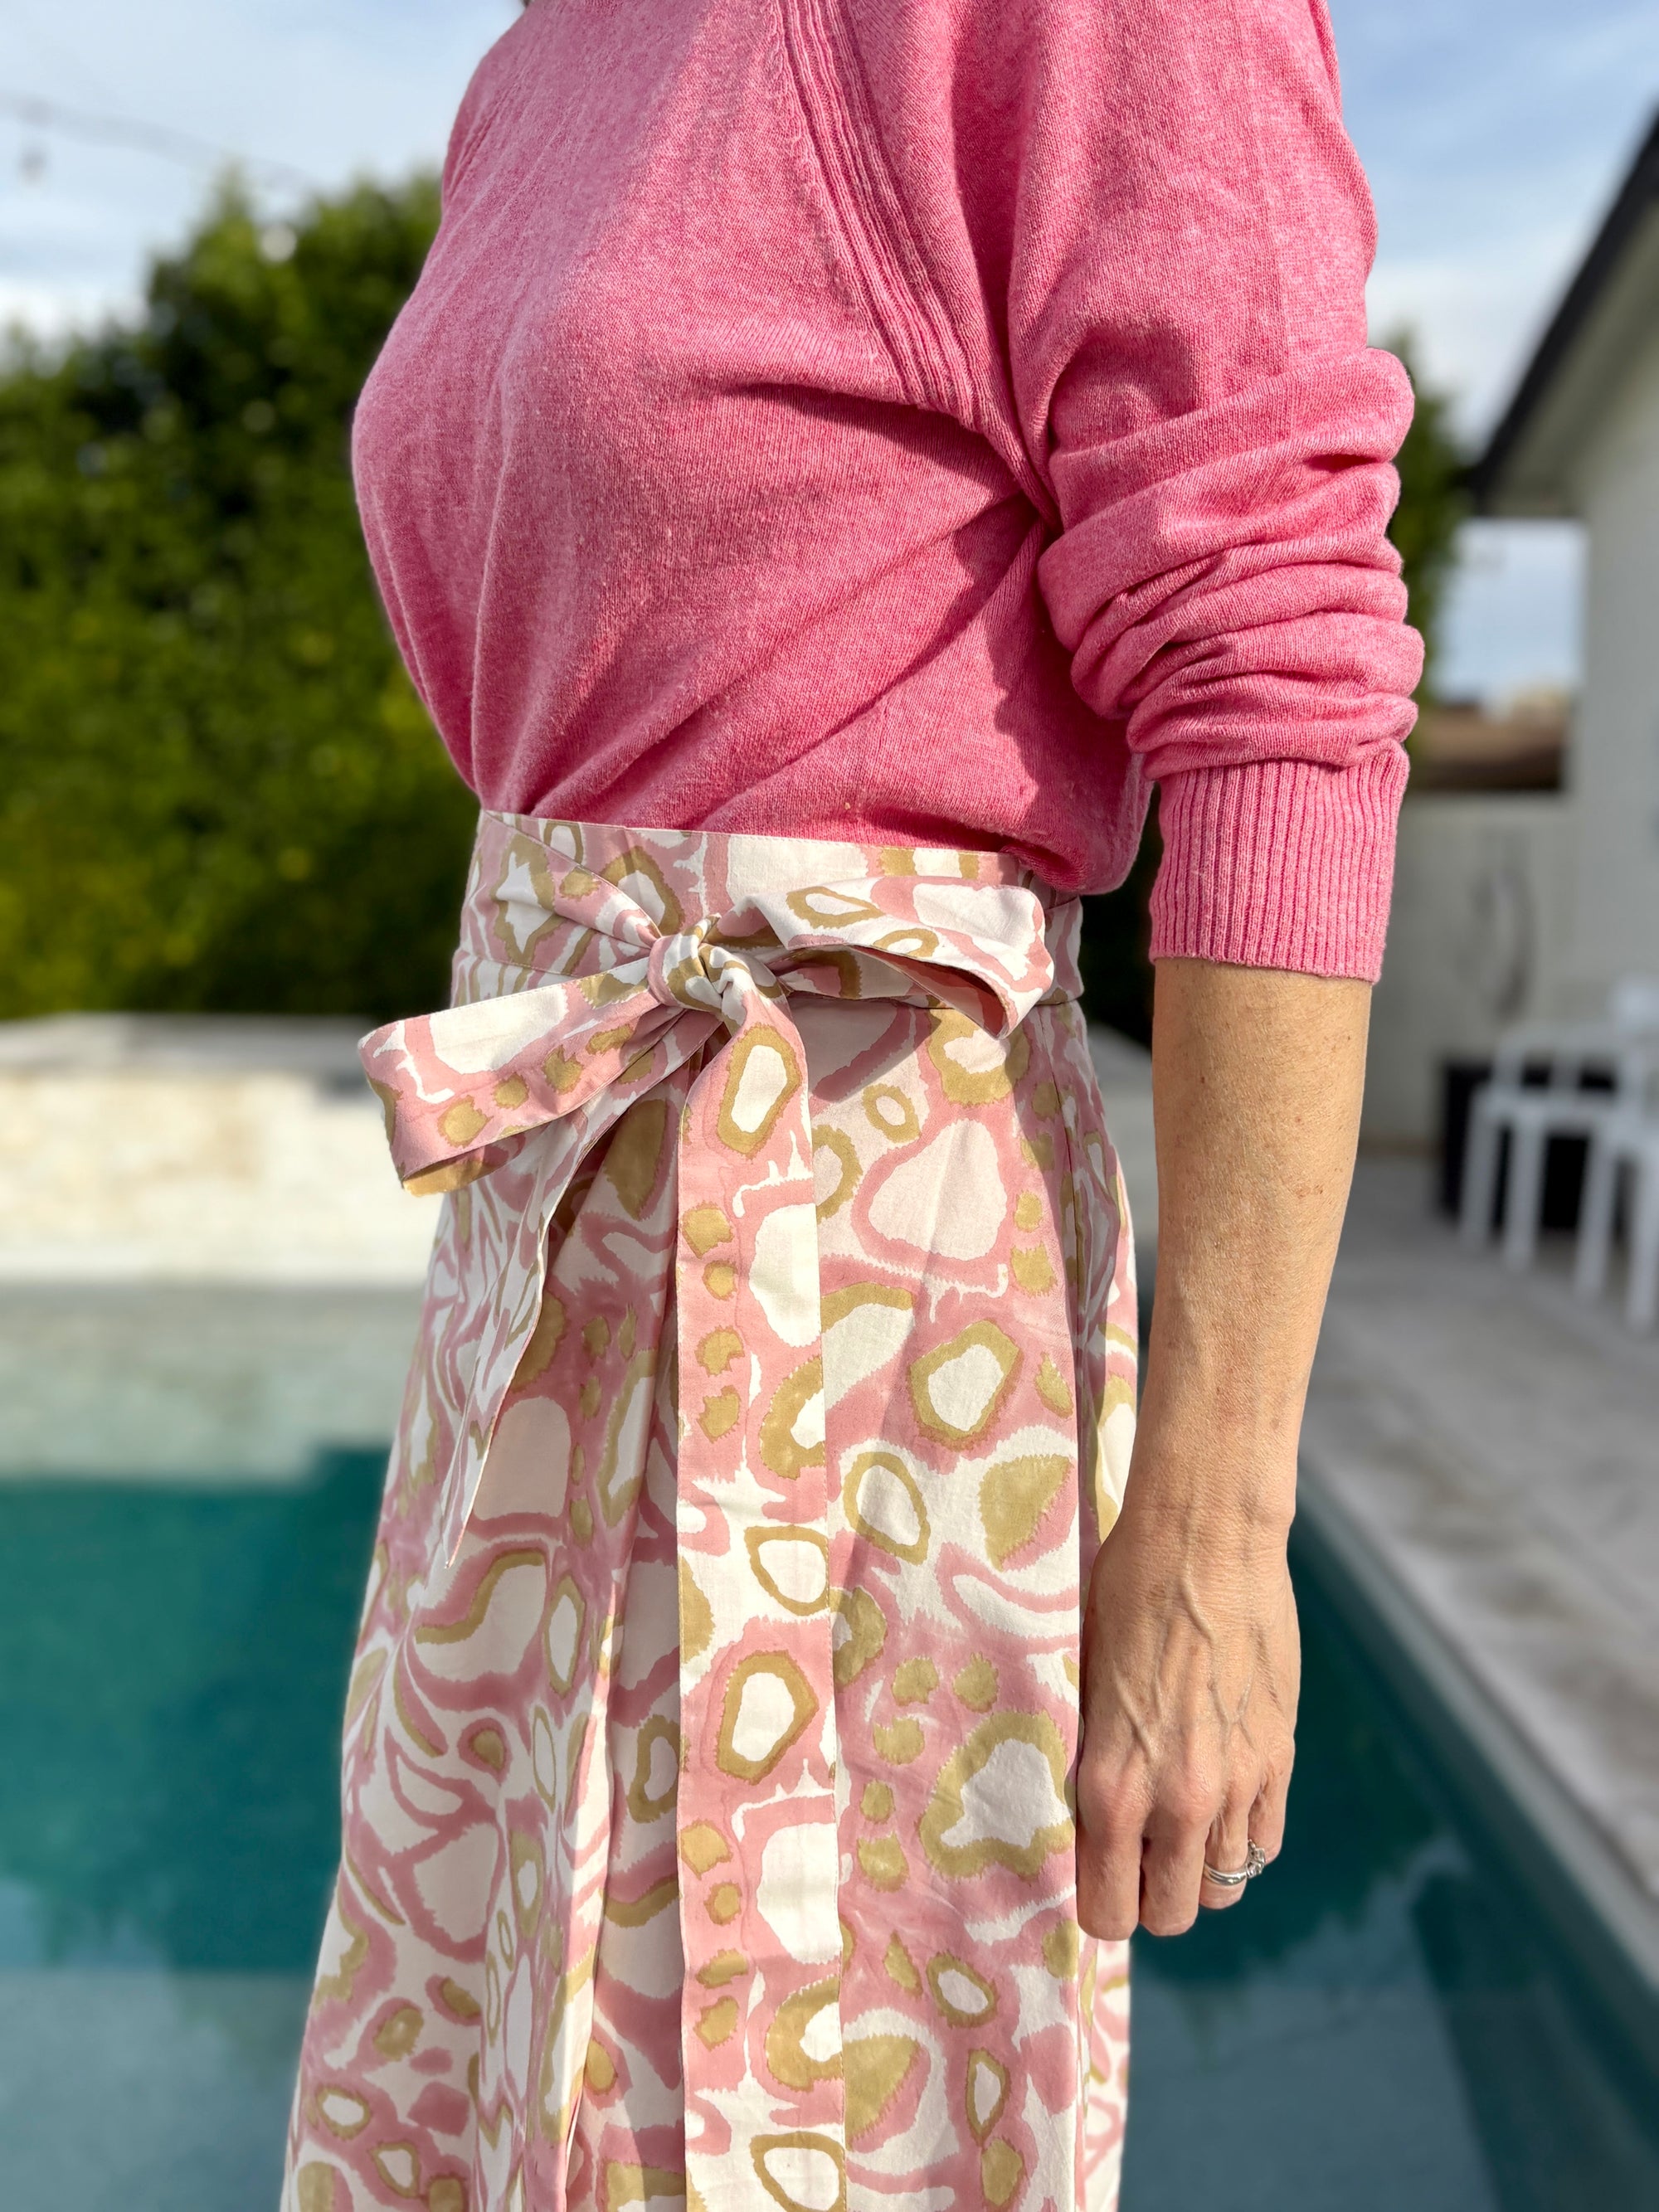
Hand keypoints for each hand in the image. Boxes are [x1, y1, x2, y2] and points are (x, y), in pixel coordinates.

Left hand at [1074, 1443, 1300, 1938]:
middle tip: (1135, 1853)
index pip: (1109, 1913)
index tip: (1093, 1874)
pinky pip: (1264, 1842)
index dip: (1099, 1902)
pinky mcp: (1280, 1757)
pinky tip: (1218, 1797)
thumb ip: (1090, 1761)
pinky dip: (1240, 1837)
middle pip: (1172, 1915)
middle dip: (1150, 1895)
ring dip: (1198, 1864)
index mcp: (1115, 1786)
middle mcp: (1181, 1801)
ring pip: (1224, 1885)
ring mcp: (1239, 1784)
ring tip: (1176, 1816)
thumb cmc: (1124, 1593)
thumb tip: (1082, 1814)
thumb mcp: (1081, 1683)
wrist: (1206, 1537)